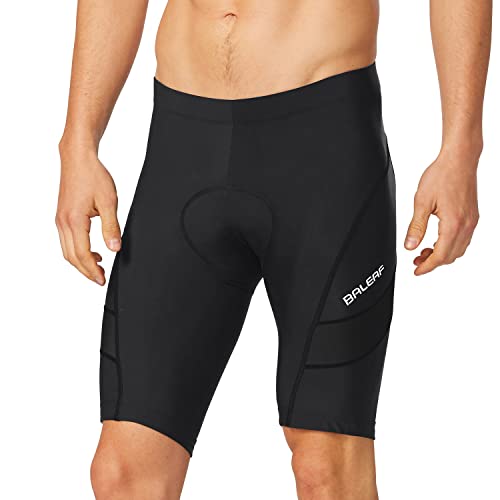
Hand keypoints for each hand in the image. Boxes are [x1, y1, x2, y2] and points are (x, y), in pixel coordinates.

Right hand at [56, 146, 120, 284]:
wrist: (78, 158)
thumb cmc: (93, 176)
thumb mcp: (109, 202)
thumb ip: (111, 227)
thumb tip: (115, 248)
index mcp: (74, 221)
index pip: (82, 255)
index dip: (92, 271)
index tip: (102, 280)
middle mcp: (63, 223)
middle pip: (72, 257)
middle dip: (86, 271)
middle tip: (100, 279)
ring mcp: (60, 220)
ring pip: (67, 250)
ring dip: (81, 262)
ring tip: (98, 268)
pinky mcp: (62, 216)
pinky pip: (67, 241)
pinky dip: (77, 251)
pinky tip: (93, 251)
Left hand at [405, 148, 479, 275]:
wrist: (460, 159)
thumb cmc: (442, 175)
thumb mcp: (422, 202)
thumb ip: (416, 227)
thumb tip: (409, 246)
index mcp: (453, 224)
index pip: (441, 256)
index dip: (427, 267)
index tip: (416, 271)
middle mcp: (466, 225)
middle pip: (451, 256)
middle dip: (433, 263)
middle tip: (416, 262)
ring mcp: (472, 221)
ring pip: (459, 249)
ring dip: (442, 254)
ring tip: (424, 252)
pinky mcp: (473, 216)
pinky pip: (463, 239)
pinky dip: (450, 245)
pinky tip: (437, 240)